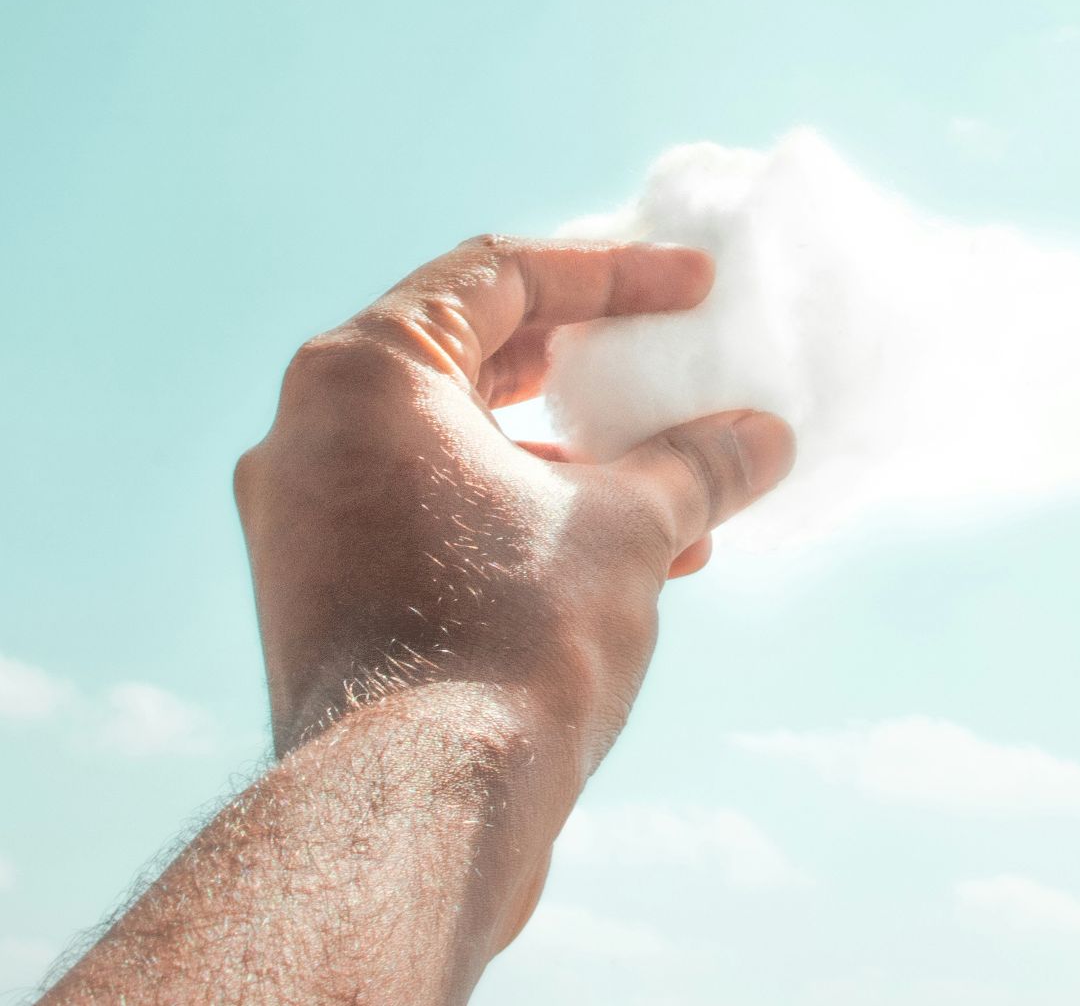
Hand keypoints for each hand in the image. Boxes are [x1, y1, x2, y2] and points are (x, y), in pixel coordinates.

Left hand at [234, 234, 794, 764]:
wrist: (416, 811)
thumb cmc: (513, 639)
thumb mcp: (631, 529)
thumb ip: (699, 466)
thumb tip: (767, 438)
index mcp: (365, 377)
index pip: (501, 276)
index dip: (616, 273)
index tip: (696, 290)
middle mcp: (310, 434)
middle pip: (469, 355)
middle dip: (586, 368)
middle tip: (665, 366)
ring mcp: (307, 520)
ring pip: (458, 449)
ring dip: (571, 459)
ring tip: (673, 489)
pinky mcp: (324, 594)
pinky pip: (436, 518)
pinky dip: (526, 518)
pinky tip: (628, 560)